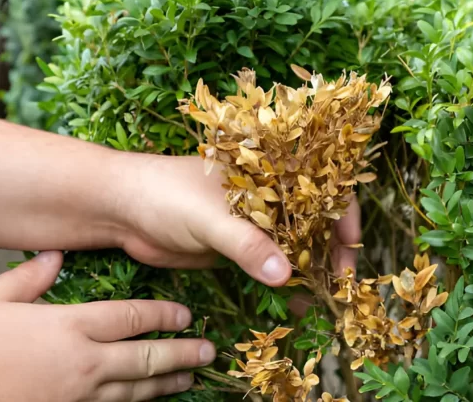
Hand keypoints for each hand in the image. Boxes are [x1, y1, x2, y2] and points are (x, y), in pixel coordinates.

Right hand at [0, 251, 214, 401]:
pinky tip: (152, 401)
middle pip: (146, 357)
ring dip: (168, 382)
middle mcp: (85, 361)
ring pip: (136, 389)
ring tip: (192, 377)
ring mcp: (81, 395)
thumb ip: (30, 277)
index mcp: (71, 326)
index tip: (187, 316)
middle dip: (182, 353)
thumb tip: (56, 253)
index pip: (132, 318)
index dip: (164, 316)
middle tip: (209, 351)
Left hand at [113, 155, 358, 287]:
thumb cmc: (165, 194)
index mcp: (268, 171)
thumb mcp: (209, 217)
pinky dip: (284, 282)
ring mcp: (253, 221)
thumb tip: (285, 275)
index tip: (350, 249)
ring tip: (326, 297)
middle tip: (341, 283)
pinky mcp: (237, 246)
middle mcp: (268, 194)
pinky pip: (270, 264)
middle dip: (330, 249)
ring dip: (310, 269)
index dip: (343, 214)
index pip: (320, 186)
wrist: (121, 210)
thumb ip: (246, 244)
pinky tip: (295, 302)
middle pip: (313, 220)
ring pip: (294, 244)